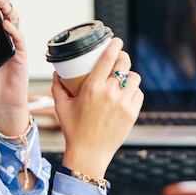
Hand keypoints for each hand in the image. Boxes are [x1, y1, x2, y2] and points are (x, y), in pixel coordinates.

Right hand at [52, 38, 142, 178]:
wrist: (88, 154)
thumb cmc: (73, 131)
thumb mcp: (61, 107)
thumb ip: (57, 88)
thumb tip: (57, 74)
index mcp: (92, 88)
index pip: (108, 58)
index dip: (114, 45)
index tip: (116, 40)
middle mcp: (110, 93)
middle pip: (124, 63)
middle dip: (123, 57)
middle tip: (119, 58)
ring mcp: (123, 103)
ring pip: (134, 78)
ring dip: (129, 75)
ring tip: (123, 78)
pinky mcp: (132, 113)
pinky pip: (138, 94)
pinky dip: (134, 91)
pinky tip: (127, 93)